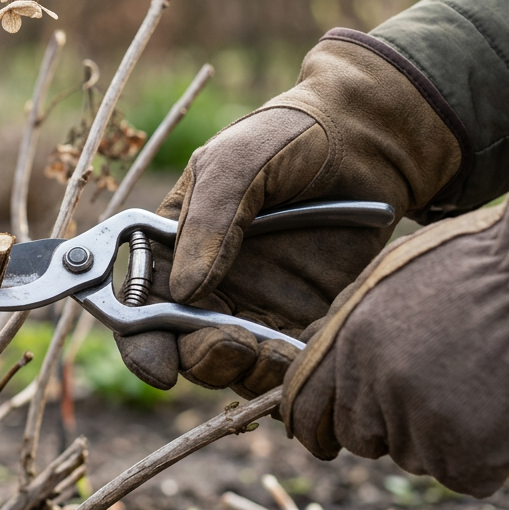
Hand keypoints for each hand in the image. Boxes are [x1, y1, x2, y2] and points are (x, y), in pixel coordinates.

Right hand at [116, 33, 462, 394]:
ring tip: (272, 351)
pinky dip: (287, 371)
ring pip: (233, 365)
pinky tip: (303, 353)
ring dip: (244, 371)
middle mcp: (207, 283)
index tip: (160, 366)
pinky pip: (284, 362)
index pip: (140, 306)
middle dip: (200, 359)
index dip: (140, 343)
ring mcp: (255, 304)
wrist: (368, 138)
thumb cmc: (287, 137)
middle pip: (182, 347)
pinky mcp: (303, 318)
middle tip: (231, 345)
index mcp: (174, 247)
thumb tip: (185, 293)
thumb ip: (208, 223)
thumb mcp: (235, 163)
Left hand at [283, 157, 508, 497]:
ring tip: (483, 388)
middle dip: (392, 429)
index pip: (304, 406)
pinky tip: (508, 415)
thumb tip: (316, 353)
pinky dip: (489, 460)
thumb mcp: (393, 276)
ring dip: (446, 439)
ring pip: (417, 458)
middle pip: (363, 438)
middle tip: (440, 397)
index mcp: (349, 339)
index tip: (326, 441)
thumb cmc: (484, 266)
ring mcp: (416, 419)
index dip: (315, 428)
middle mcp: (372, 383)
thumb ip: (351, 323)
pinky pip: (466, 477)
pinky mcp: (462, 452)